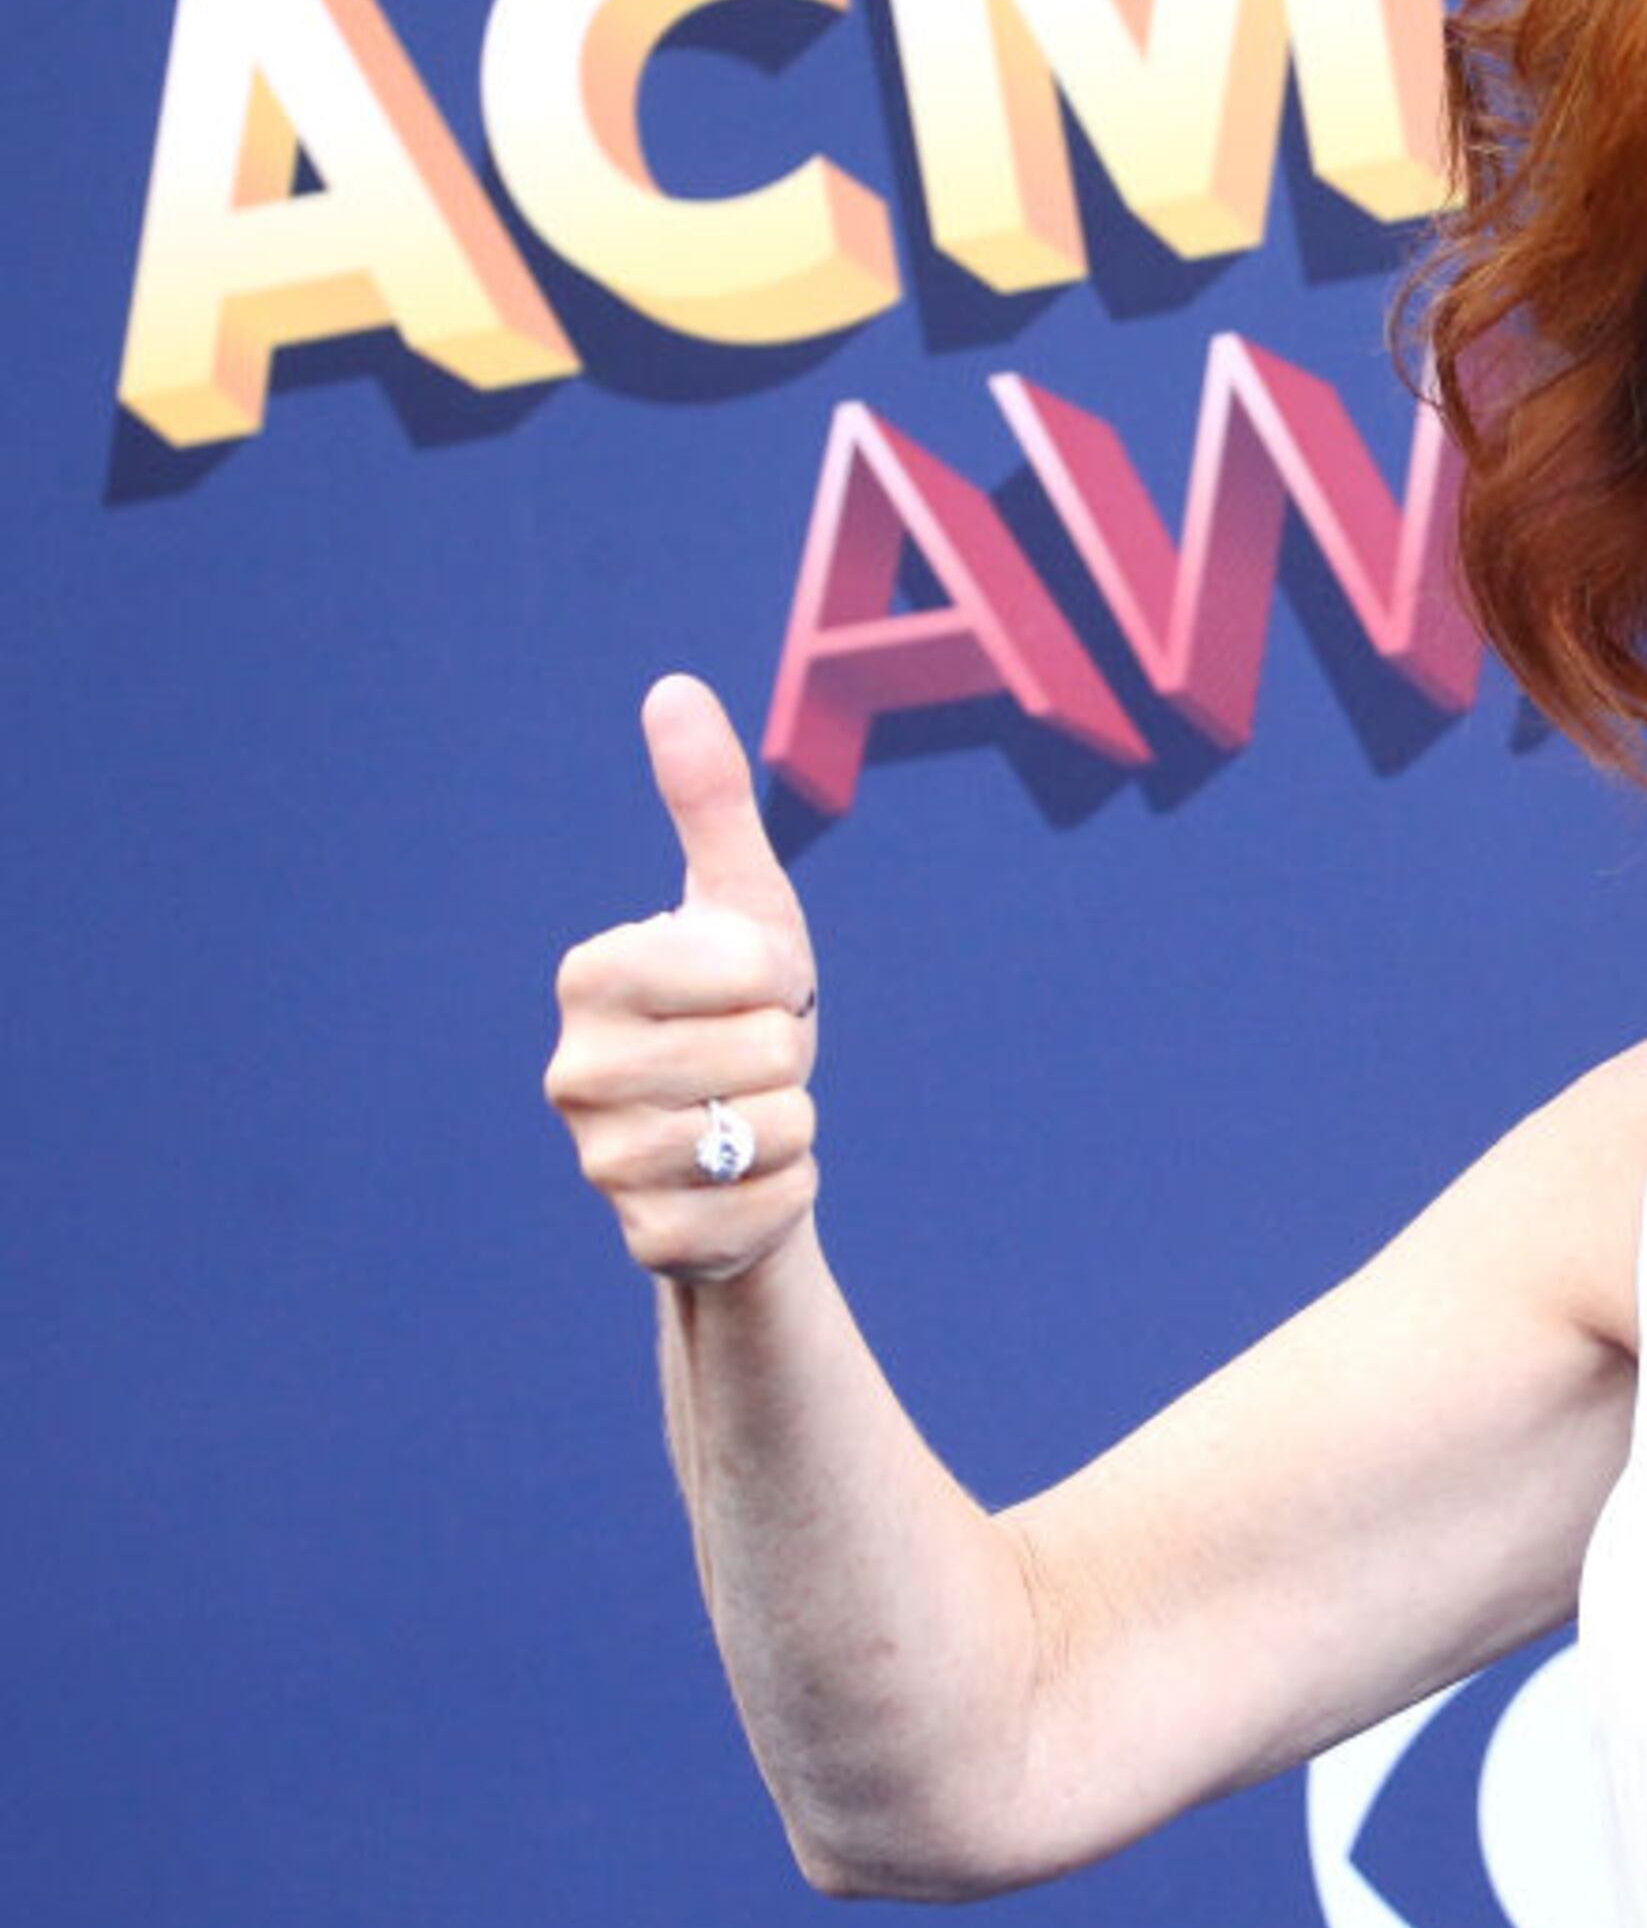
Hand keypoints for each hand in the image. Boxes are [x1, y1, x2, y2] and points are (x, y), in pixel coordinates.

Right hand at [547, 675, 823, 1279]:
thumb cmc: (740, 1007)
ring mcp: (601, 1163)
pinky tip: (746, 1177)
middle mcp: (572, 1072)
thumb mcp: (737, 900)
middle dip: (789, 1051)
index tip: (747, 987)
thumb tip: (672, 688)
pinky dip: (791, 1186)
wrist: (743, 1146)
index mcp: (589, 977)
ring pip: (772, 1127)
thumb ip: (707, 798)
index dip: (777, 974)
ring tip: (747, 1110)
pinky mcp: (647, 1239)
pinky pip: (776, 1201)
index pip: (742, 963)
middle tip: (752, 1057)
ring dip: (792, 1119)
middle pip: (766, 1049)